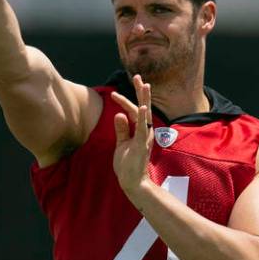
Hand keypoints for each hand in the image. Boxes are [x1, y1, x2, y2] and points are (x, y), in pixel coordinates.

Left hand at [111, 74, 153, 200]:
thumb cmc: (127, 164)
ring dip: (144, 99)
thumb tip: (118, 114)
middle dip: (140, 92)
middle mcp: (145, 131)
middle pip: (142, 107)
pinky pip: (143, 128)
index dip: (124, 101)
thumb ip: (121, 129)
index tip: (113, 93)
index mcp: (139, 131)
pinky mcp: (142, 144)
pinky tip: (143, 106)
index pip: (133, 111)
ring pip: (145, 114)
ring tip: (144, 85)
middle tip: (138, 76)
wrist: (133, 182)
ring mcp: (144, 137)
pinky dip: (142, 117)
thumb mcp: (121, 144)